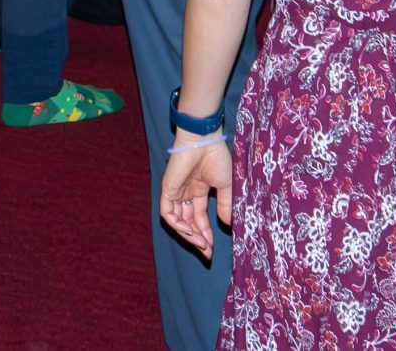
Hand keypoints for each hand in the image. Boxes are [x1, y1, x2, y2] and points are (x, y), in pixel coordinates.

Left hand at [160, 135, 231, 257]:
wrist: (204, 142)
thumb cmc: (216, 158)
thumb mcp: (225, 186)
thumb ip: (225, 204)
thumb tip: (227, 224)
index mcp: (199, 190)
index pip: (199, 217)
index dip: (205, 234)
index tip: (212, 249)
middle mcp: (186, 193)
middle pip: (189, 222)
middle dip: (197, 239)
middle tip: (207, 253)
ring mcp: (176, 191)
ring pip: (178, 220)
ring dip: (189, 234)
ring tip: (202, 244)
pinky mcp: (168, 189)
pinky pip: (168, 212)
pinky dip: (177, 224)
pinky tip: (190, 231)